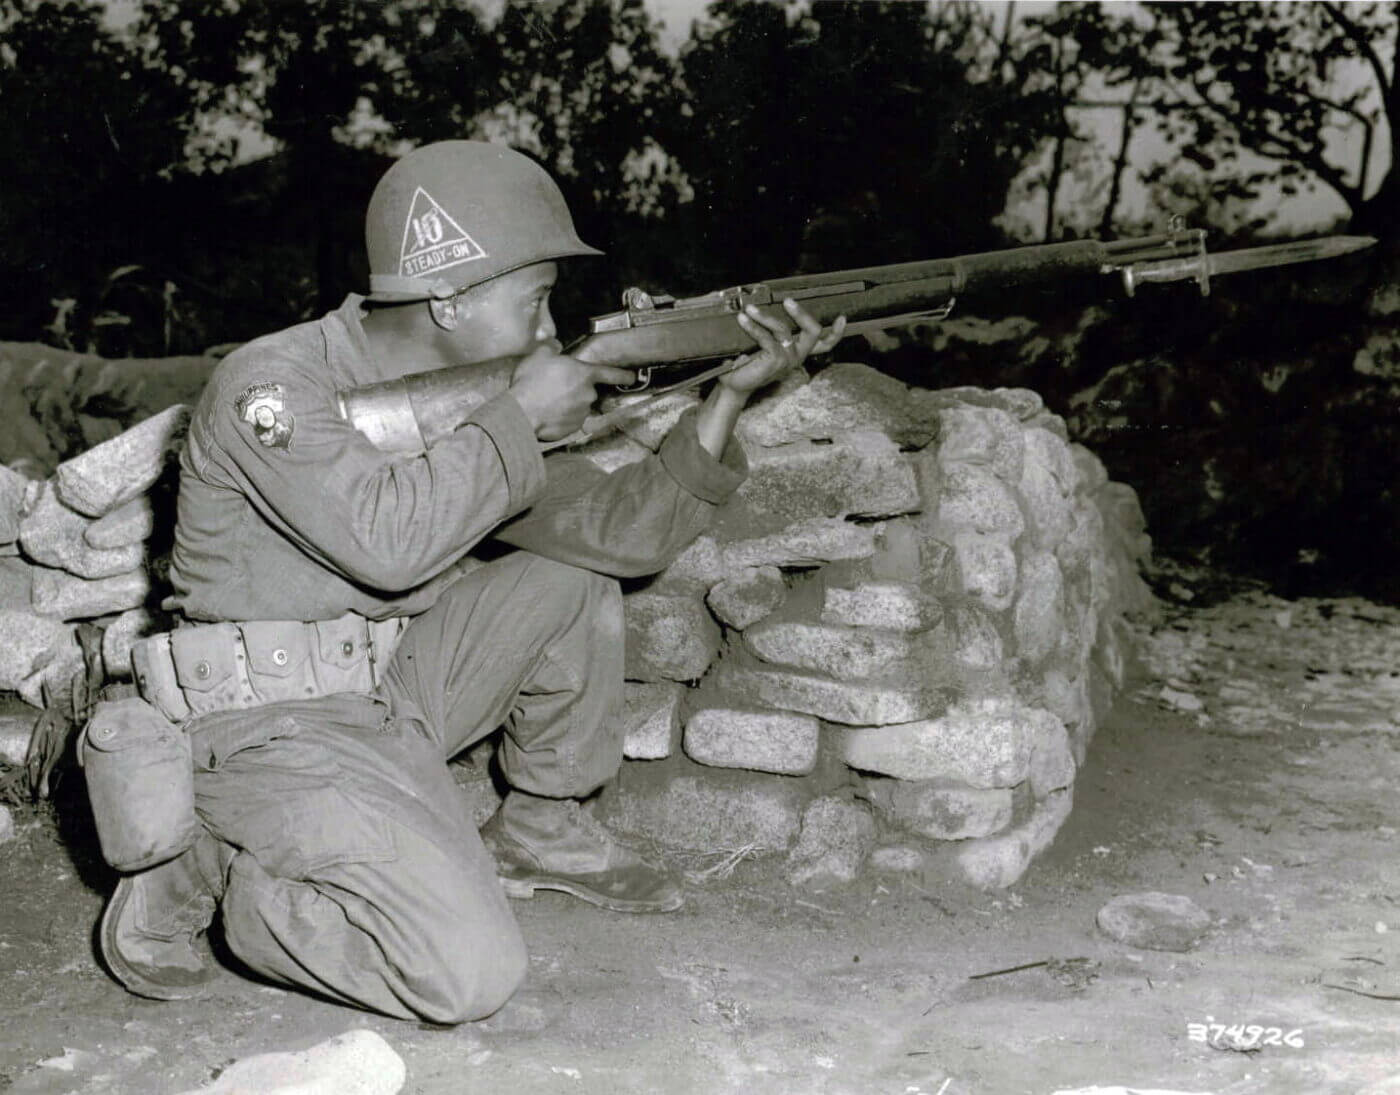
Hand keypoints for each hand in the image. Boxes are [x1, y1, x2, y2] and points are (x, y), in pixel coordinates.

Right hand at [509, 342, 635, 440]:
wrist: (522, 413)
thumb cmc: (531, 382)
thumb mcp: (539, 355)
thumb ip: (552, 347)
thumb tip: (556, 345)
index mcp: (585, 374)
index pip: (611, 374)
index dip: (623, 375)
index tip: (632, 377)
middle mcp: (588, 395)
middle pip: (587, 390)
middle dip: (575, 388)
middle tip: (555, 387)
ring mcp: (581, 414)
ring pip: (578, 406)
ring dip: (567, 403)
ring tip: (547, 401)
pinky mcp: (572, 429)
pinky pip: (569, 421)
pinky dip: (561, 418)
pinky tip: (547, 413)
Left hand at [721, 298, 846, 393]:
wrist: (734, 384)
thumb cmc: (747, 363)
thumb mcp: (762, 344)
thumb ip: (768, 331)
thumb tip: (762, 305)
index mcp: (798, 352)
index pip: (824, 345)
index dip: (836, 333)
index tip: (842, 318)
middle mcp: (797, 356)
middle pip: (814, 332)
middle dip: (802, 314)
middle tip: (788, 301)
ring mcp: (788, 360)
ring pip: (784, 329)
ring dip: (764, 316)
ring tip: (749, 309)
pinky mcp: (776, 361)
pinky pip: (766, 337)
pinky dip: (753, 327)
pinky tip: (743, 320)